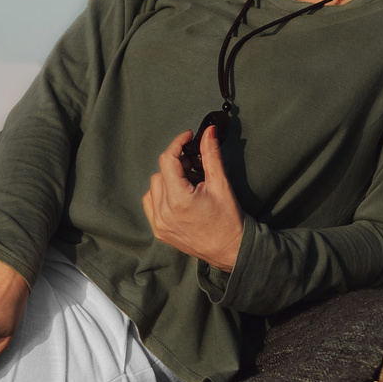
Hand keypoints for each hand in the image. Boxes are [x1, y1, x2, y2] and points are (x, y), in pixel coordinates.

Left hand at [143, 123, 243, 268]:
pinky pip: (151, 203)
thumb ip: (211, 155)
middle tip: (197, 171)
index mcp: (178, 200)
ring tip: (191, 187)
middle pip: (161, 173)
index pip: (168, 160)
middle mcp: (163, 212)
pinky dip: (162, 195)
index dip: (177, 144)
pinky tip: (179, 198)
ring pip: (154, 187)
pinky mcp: (158, 231)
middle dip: (178, 166)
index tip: (188, 137)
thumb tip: (208, 131)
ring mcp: (158, 224)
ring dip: (169, 181)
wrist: (231, 250)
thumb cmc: (229, 219)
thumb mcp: (221, 184)